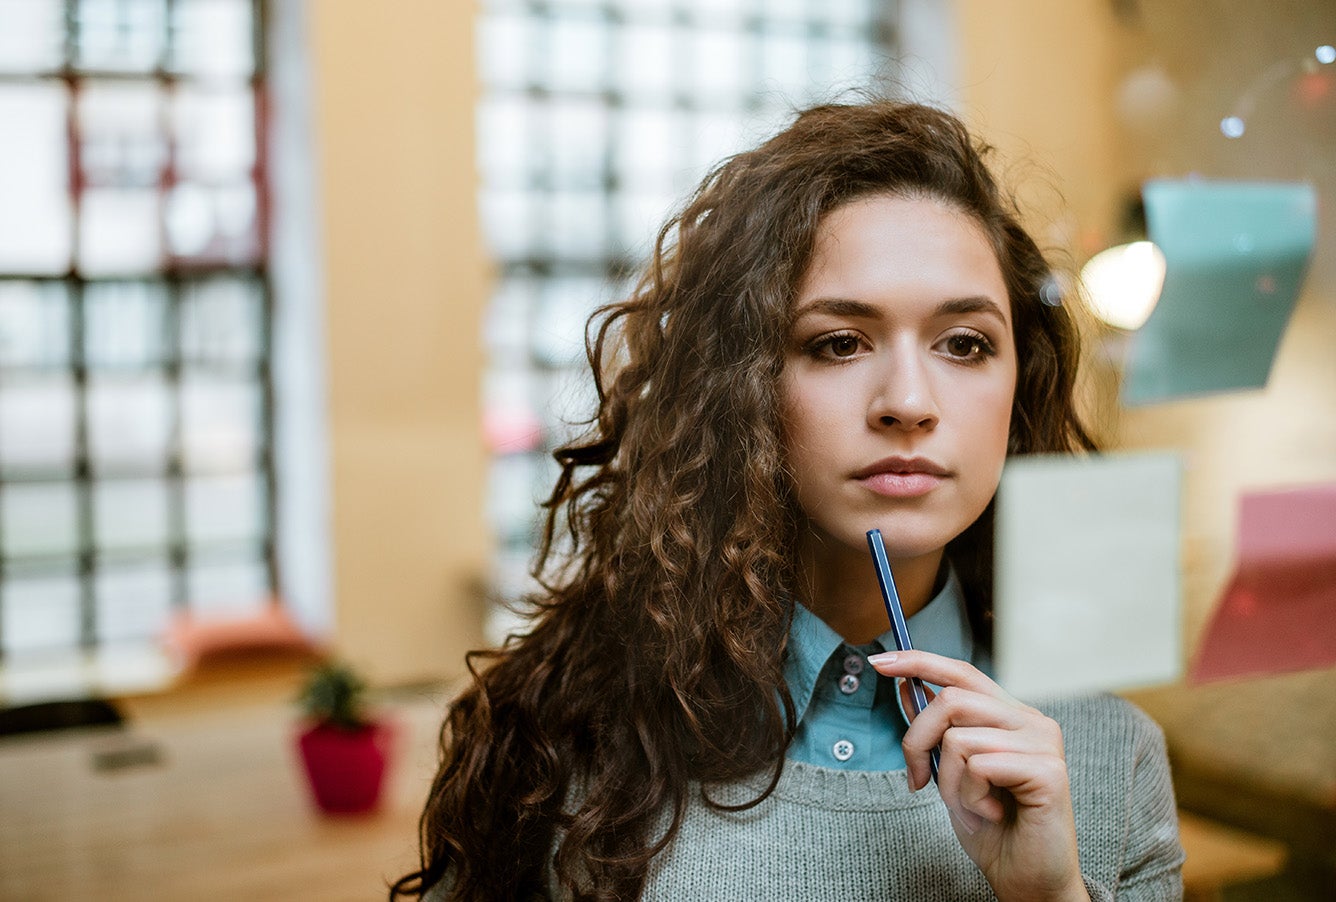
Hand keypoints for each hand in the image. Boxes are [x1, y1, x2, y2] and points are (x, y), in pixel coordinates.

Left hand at [867, 649, 1088, 901]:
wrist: (1027, 881)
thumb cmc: (993, 830)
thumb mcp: (950, 774)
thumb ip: (936, 732)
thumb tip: (905, 689)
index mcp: (1011, 716)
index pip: (962, 673)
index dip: (918, 661)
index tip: (879, 662)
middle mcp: (1032, 721)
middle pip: (950, 700)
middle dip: (917, 741)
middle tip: (918, 780)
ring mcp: (1044, 743)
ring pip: (959, 737)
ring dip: (949, 782)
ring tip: (971, 806)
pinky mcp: (1049, 771)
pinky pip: (979, 766)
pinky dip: (970, 797)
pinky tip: (991, 814)